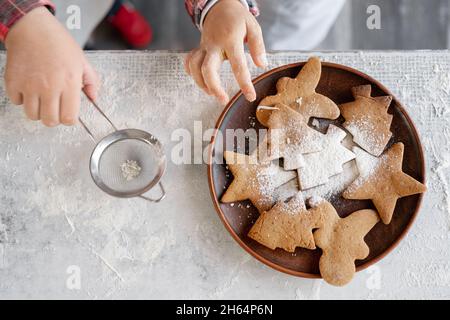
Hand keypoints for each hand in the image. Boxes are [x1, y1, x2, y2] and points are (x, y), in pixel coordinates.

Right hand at [4, 7, 99, 126]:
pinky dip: (22, 100)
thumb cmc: (58, 42)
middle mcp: (49, 87)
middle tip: (56, 109)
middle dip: (54, 118)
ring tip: (42, 100)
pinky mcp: (13, 82)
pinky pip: (17, 103)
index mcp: (69, 83)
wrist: (32, 28)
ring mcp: (29, 86)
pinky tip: (29, 90)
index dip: (70, 119)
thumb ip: (91, 81)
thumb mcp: (82, 60)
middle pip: (50, 121)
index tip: (69, 115)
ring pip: (33, 115)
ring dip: (38, 111)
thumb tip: (93, 98)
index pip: (69, 118)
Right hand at [185, 0, 266, 104]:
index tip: (250, 97)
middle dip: (214, 87)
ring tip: (213, 93)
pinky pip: (190, 61)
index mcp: (231, 40)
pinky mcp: (199, 48)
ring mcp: (204, 47)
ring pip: (195, 67)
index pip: (238, 66)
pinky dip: (191, 72)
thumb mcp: (253, 27)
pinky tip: (199, 80)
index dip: (244, 84)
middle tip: (223, 99)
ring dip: (201, 83)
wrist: (219, 6)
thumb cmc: (238, 18)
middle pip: (207, 69)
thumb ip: (258, 46)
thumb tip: (261, 65)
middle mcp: (214, 45)